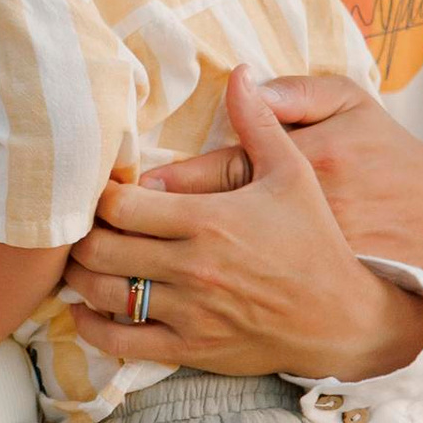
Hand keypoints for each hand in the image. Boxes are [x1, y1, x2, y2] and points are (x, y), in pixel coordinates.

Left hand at [63, 70, 422, 379]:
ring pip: (104, 294)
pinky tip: (87, 310)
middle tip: (82, 225)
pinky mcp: (191, 349)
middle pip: (101, 247)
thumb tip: (241, 73)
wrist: (342, 317)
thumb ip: (258, 123)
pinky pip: (122, 343)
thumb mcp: (295, 173)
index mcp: (209, 220)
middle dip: (82, 234)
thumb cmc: (316, 241)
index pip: (122, 204)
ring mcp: (189, 312)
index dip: (99, 195)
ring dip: (80, 277)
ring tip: (80, 262)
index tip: (102, 190)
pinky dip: (93, 327)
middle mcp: (192, 267)